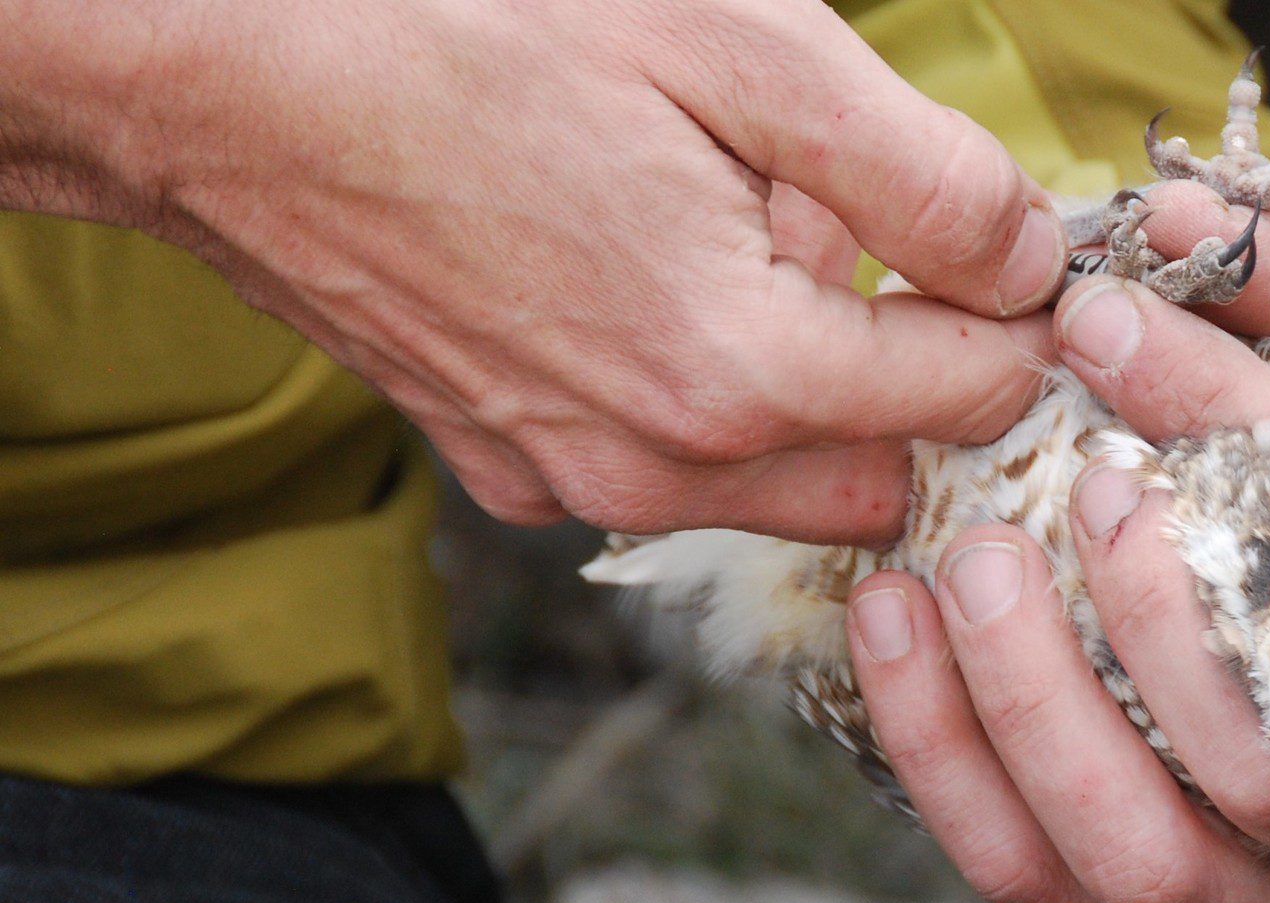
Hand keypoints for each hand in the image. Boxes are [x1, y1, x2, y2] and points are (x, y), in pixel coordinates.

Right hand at [0, 0, 1064, 543]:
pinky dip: (712, 410)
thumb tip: (1032, 264)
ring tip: (756, 248)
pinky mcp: (514, 472)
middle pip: (890, 474)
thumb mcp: (744, 47)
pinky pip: (673, 476)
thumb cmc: (480, 28)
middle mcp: (663, 467)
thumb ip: (922, 176)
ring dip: (817, 399)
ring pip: (782, 488)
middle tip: (882, 248)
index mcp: (740, 370)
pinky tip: (659, 289)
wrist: (238, 76)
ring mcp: (578, 482)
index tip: (1014, 256)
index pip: (973, 395)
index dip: (1021, 320)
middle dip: (922, 380)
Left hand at [842, 182, 1269, 902]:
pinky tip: (893, 632)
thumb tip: (1179, 214)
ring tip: (948, 566)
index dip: (1242, 430)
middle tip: (1058, 483)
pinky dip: (946, 762)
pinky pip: (1034, 881)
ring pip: (1137, 852)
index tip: (1107, 321)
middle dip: (1146, 617)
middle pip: (1269, 760)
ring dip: (1022, 705)